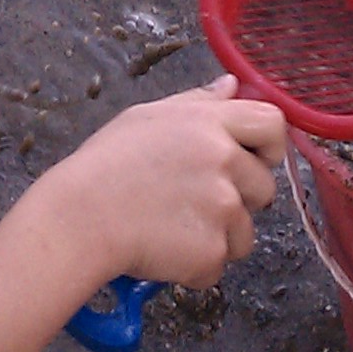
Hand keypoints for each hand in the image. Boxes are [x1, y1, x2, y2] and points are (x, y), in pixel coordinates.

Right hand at [42, 79, 284, 289]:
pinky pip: (219, 264)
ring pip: (245, 232)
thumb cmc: (106, 165)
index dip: (269, 145)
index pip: (273, 124)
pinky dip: (197, 265)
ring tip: (172, 226)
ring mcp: (223, 210)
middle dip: (239, 199)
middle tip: (193, 201)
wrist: (80, 218)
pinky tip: (165, 248)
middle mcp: (225, 162)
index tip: (253, 159)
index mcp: (211, 124)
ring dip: (218, 236)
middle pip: (264, 186)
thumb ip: (199, 101)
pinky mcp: (212, 253)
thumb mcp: (148, 117)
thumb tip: (232, 86)